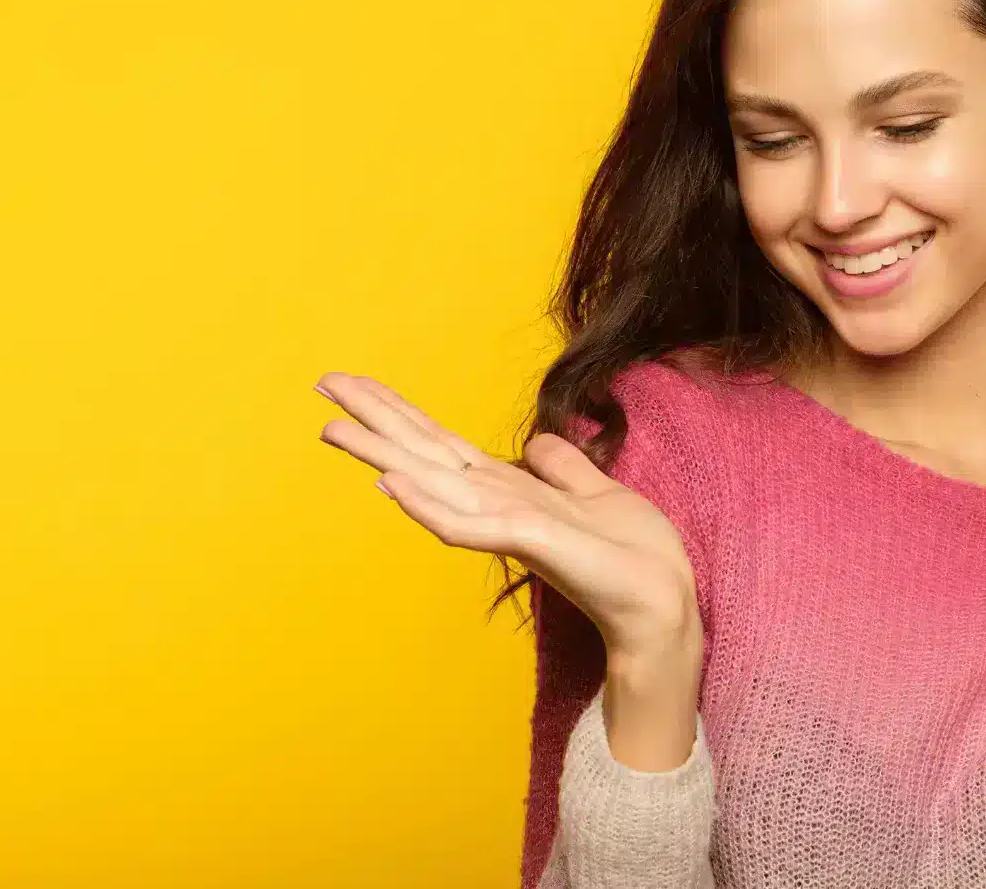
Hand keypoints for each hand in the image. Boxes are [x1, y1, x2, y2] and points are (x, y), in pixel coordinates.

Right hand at [314, 372, 701, 661]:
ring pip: (431, 483)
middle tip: (324, 383)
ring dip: (383, 455)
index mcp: (509, 489)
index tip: (355, 382)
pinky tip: (394, 484)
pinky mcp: (530, 544)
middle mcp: (496, 504)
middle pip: (424, 452)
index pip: (442, 442)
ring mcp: (507, 525)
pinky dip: (429, 505)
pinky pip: (469, 524)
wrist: (662, 603)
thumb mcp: (598, 493)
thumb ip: (563, 468)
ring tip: (334, 429)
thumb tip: (535, 442)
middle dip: (374, 419)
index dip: (400, 411)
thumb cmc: (631, 555)